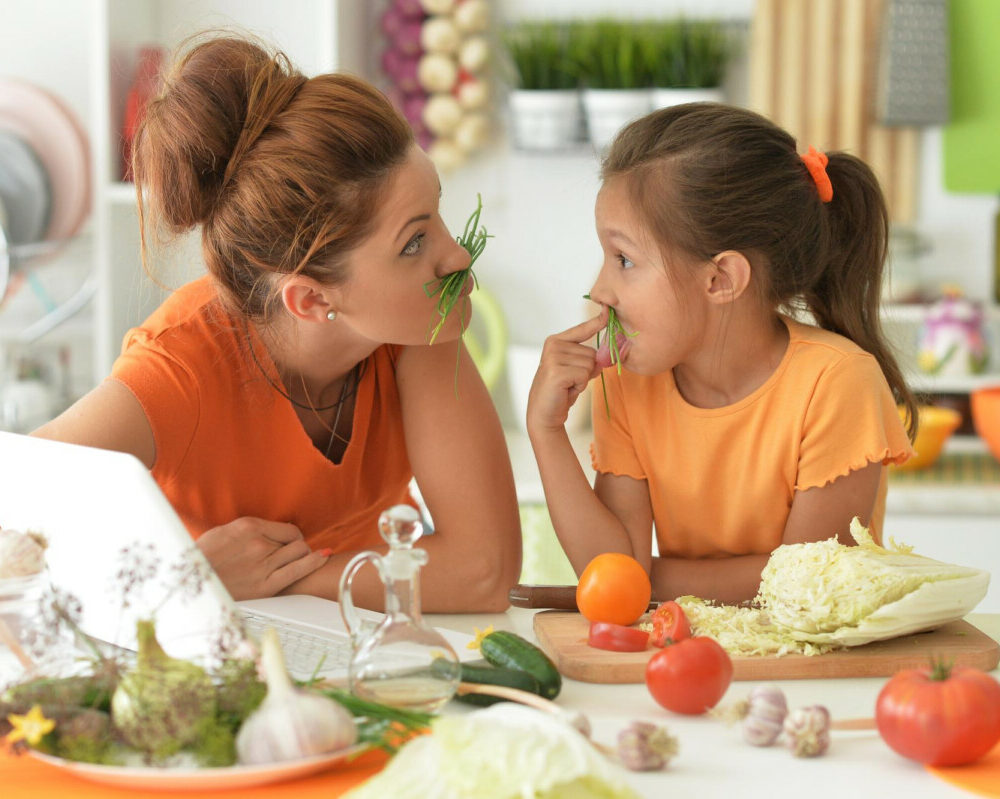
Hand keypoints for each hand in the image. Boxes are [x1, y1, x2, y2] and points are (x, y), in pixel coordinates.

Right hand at [196, 517, 330, 599]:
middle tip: (293, 556)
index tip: (291, 544)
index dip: (293, 538)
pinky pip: (299, 570)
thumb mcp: (225, 532)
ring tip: (300, 562)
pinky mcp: (266, 585)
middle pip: (297, 541)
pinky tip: (323, 557)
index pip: (288, 529)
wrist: (189, 584)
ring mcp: (264, 564)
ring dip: (303, 556)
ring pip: (300, 553)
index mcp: (249, 527)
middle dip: (298, 548)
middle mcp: (260, 543)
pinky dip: (314, 562)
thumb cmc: (202, 559)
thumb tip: (267, 533)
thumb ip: (249, 531)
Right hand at [527, 313, 606, 433]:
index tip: (607, 310)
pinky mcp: (557, 371)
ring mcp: (554, 357)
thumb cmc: (561, 390)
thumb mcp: (576, 370)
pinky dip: (580, 386)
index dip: (597, 321)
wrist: (545, 413)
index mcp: (556, 341)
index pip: (582, 329)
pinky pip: (584, 375)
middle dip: (587, 370)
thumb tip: (606, 355)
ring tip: (567, 385)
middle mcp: (554, 345)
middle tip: (571, 381)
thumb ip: (589, 359)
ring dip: (583, 380)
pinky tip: (566, 390)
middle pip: (592, 353)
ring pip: (590, 364)